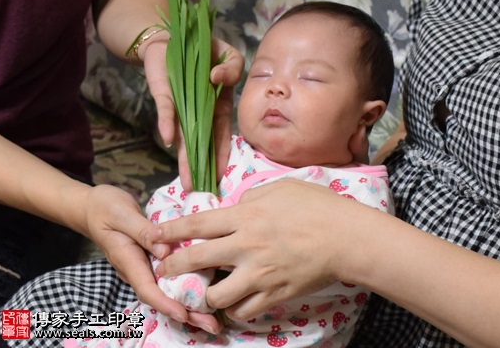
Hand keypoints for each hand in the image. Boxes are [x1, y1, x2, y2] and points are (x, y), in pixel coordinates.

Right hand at [82, 184, 220, 332]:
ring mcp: (145, 266)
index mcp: (128, 260)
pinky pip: (169, 278)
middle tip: (211, 325)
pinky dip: (186, 287)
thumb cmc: (106, 208)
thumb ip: (143, 232)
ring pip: (167, 290)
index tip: (184, 314)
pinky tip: (205, 292)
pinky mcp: (152, 260)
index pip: (147, 289)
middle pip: (161, 297)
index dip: (165, 304)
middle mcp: (137, 269)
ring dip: (189, 304)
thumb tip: (165, 252)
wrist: (93, 207)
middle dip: (185, 313)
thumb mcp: (122, 215)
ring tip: (213, 317)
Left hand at [143, 37, 243, 190]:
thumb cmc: (203, 47)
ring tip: (186, 182)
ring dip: (183, 157)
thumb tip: (218, 78)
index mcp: (217, 106)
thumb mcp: (228, 55)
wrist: (172, 35)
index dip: (221, 154)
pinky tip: (167, 140)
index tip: (221, 175)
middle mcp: (198, 111)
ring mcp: (180, 105)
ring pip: (182, 136)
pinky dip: (167, 122)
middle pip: (200, 143)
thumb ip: (232, 67)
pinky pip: (166, 110)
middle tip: (199, 190)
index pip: (221, 135)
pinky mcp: (164, 93)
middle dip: (200, 167)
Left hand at [148, 179, 368, 319]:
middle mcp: (246, 247)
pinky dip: (234, 308)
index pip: (198, 224)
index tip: (153, 235)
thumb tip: (237, 208)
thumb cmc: (316, 206)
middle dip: (173, 267)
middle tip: (164, 270)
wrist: (346, 238)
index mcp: (246, 217)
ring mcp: (259, 274)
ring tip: (207, 290)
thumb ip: (252, 198)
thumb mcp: (281, 188)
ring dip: (206, 293)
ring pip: (216, 295)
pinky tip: (236, 300)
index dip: (171, 229)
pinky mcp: (274, 294)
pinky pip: (243, 310)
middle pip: (197, 260)